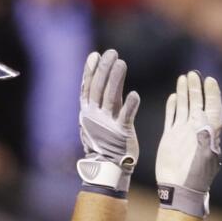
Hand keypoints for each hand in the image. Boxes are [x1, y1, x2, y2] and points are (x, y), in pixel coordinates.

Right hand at [77, 50, 139, 192]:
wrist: (108, 168)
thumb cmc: (106, 141)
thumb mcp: (99, 119)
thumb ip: (103, 98)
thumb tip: (105, 75)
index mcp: (87, 112)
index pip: (87, 87)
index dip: (90, 70)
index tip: (95, 55)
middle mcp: (94, 116)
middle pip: (98, 88)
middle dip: (104, 69)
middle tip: (112, 53)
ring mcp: (107, 124)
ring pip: (110, 97)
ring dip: (115, 79)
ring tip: (121, 63)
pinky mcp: (121, 133)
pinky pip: (125, 116)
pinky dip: (129, 105)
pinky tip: (134, 94)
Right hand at [155, 72, 221, 217]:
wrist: (179, 189)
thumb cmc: (196, 176)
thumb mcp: (205, 158)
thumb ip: (205, 138)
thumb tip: (202, 119)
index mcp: (209, 133)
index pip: (213, 108)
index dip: (212, 94)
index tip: (210, 80)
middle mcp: (196, 130)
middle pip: (198, 104)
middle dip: (197, 88)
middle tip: (193, 74)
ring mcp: (182, 133)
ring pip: (185, 107)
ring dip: (185, 93)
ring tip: (183, 78)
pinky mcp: (170, 137)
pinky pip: (172, 118)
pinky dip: (172, 107)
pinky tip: (173, 97)